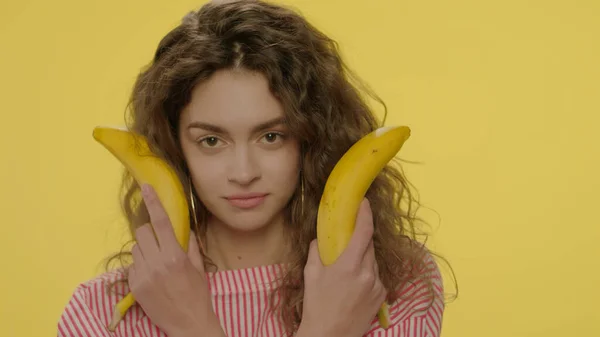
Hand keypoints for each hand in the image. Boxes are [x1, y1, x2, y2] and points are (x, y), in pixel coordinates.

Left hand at [128, 184, 223, 336]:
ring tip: (157, 262)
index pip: (160, 223)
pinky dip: (141, 266)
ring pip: (136, 248)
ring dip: (145, 249)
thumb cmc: (198, 295)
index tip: (146, 187)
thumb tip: (185, 229)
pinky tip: (152, 277)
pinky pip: (132, 266)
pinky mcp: (135, 287)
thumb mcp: (199, 268)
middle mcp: (157, 263)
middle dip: (149, 232)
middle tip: (159, 241)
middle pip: (142, 232)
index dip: (153, 202)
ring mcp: (143, 276)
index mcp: (175, 256)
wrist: (189, 324)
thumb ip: (191, 246)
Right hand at [298, 198, 386, 336]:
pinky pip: (376, 275)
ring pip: (373, 260)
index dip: (365, 214)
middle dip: (360, 237)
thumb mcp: (311, 274)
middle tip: (350, 234)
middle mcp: (367, 273)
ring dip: (363, 256)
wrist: (330, 336)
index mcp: (349, 265)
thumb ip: (316, 252)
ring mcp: (377, 285)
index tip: (364, 202)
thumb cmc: (316, 306)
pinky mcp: (382, 295)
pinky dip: (367, 272)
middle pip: (369, 244)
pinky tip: (354, 281)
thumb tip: (320, 240)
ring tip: (348, 265)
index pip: (364, 232)